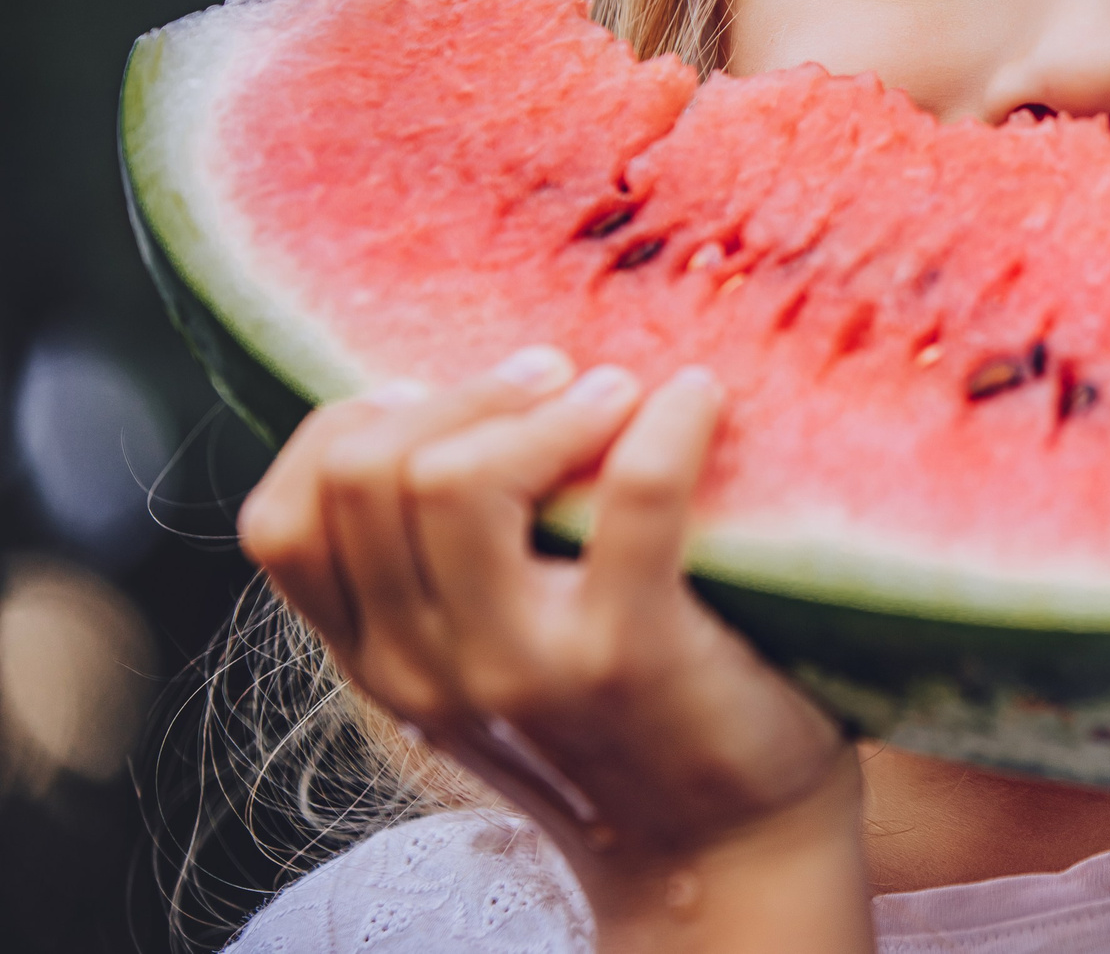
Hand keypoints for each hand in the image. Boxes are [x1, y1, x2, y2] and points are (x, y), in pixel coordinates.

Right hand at [238, 349, 872, 951]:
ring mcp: (520, 667)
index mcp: (376, 658)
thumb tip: (440, 386)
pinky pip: (634, 496)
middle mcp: (422, 670)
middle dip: (463, 394)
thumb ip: (439, 557)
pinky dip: (668, 426)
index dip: (350, 425)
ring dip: (545, 407)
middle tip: (555, 377)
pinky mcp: (631, 655)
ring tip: (617, 393)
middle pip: (368, 472)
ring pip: (453, 481)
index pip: (284, 518)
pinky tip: (693, 400)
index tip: (443, 396)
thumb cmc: (615, 713)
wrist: (715, 843)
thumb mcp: (487, 646)